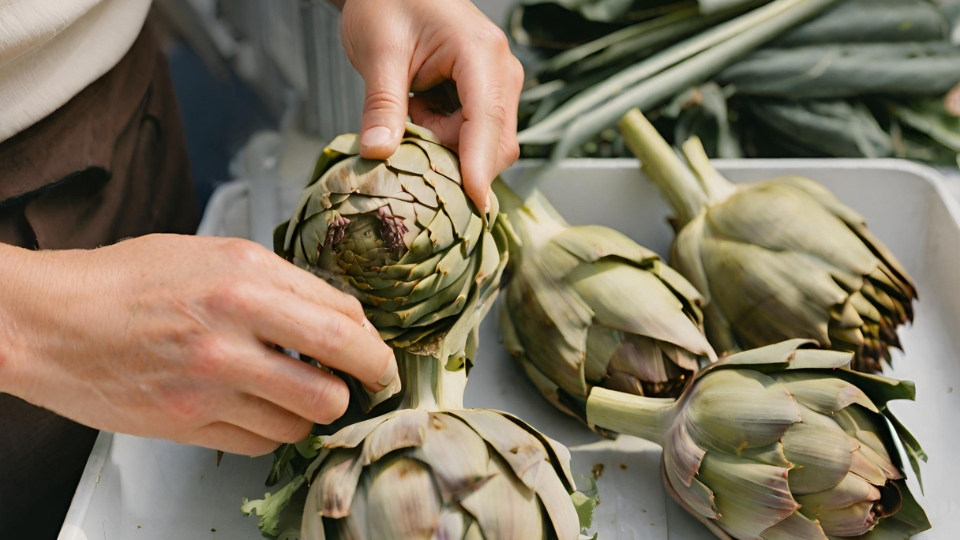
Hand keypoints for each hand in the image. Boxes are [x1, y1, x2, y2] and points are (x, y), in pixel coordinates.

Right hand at [0, 235, 396, 455]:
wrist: (51, 322)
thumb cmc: (125, 281)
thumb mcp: (210, 254)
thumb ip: (277, 281)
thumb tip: (336, 314)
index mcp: (245, 278)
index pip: (342, 319)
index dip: (371, 341)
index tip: (375, 351)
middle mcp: (232, 331)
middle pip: (337, 375)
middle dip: (366, 382)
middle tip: (367, 383)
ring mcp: (210, 383)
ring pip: (304, 419)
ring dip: (314, 412)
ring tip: (303, 396)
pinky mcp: (187, 422)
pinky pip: (260, 443)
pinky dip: (272, 431)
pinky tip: (260, 410)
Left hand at [337, 0, 523, 210]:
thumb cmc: (387, 4)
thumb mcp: (378, 52)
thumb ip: (382, 104)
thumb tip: (378, 153)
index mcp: (480, 53)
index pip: (487, 119)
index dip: (479, 165)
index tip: (473, 204)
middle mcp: (500, 71)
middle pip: (494, 142)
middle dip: (454, 159)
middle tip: (406, 137)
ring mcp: (498, 85)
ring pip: (484, 146)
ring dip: (445, 148)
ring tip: (411, 111)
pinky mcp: (487, 97)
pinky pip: (473, 137)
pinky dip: (445, 139)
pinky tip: (420, 112)